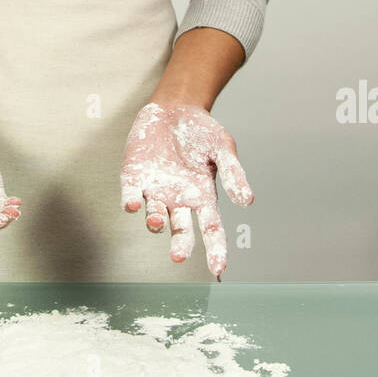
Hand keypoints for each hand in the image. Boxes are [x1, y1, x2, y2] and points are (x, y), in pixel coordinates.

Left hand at [120, 101, 252, 279]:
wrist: (176, 107)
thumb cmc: (203, 132)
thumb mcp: (224, 149)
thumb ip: (233, 174)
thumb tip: (247, 200)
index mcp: (203, 197)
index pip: (211, 230)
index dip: (216, 250)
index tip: (218, 269)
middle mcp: (179, 200)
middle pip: (180, 230)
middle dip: (180, 245)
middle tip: (178, 255)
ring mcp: (155, 190)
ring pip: (154, 216)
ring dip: (154, 222)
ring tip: (158, 222)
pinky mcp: (135, 176)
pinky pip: (130, 194)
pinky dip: (130, 201)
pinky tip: (131, 205)